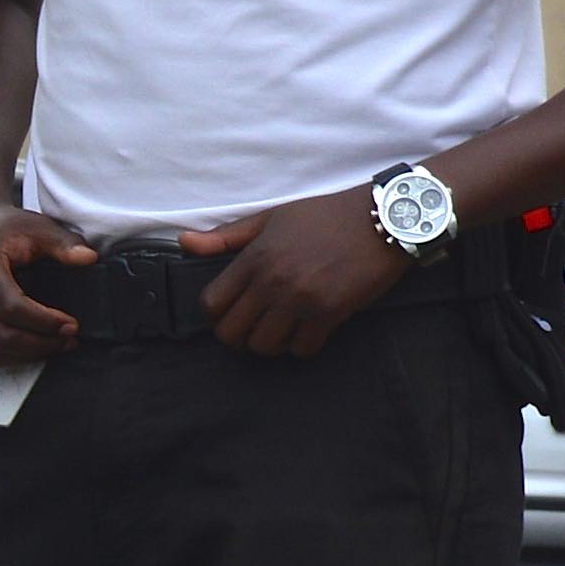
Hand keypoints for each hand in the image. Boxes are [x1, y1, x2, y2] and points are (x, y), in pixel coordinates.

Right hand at [0, 196, 96, 369]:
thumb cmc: (2, 230)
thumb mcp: (38, 227)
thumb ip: (64, 243)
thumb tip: (88, 258)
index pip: (11, 306)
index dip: (45, 322)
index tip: (71, 324)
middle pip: (1, 335)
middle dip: (41, 344)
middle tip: (68, 338)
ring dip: (26, 356)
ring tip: (53, 345)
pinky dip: (9, 359)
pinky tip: (30, 348)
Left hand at [184, 187, 414, 360]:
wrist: (380, 219)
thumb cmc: (325, 217)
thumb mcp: (271, 218)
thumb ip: (226, 237)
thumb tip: (184, 243)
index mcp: (254, 257)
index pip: (212, 303)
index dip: (216, 314)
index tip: (230, 311)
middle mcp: (272, 281)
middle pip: (231, 333)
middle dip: (238, 335)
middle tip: (254, 327)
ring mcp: (300, 300)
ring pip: (264, 346)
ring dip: (270, 342)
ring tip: (282, 328)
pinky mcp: (329, 314)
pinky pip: (301, 349)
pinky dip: (302, 345)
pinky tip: (308, 329)